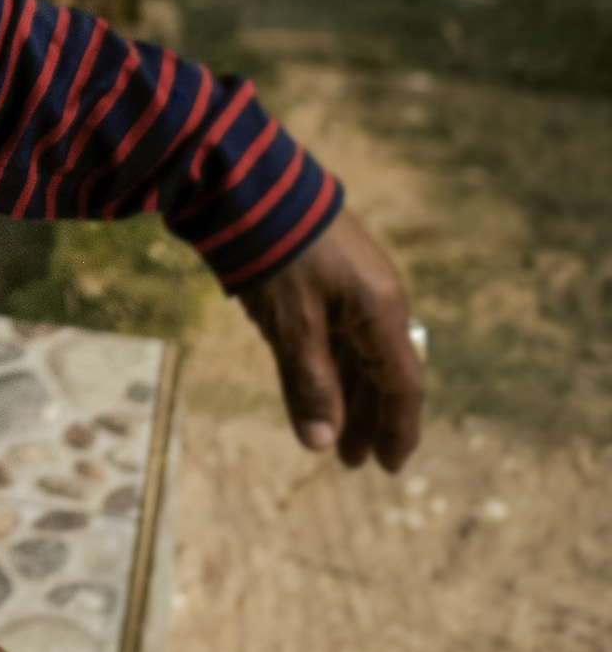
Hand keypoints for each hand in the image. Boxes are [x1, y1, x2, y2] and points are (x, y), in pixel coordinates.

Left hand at [238, 206, 422, 472]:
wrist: (249, 184)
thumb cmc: (276, 253)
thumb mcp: (291, 324)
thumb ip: (308, 382)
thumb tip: (320, 444)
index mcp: (382, 311)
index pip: (402, 384)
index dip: (397, 429)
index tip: (387, 467)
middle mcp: (378, 300)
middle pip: (382, 372)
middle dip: (368, 418)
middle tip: (352, 460)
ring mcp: (353, 285)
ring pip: (358, 353)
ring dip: (348, 394)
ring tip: (332, 434)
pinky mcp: (327, 275)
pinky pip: (338, 332)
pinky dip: (330, 365)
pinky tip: (315, 387)